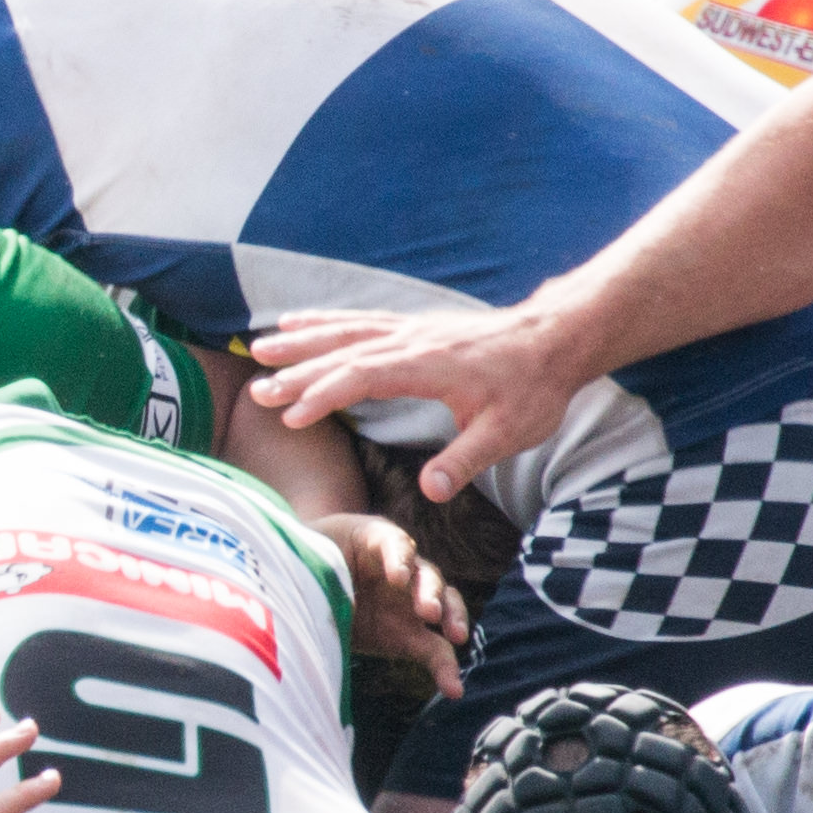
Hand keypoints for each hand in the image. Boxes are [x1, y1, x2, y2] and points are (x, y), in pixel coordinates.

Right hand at [248, 304, 583, 503]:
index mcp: (429, 366)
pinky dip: (325, 322)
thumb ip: (466, 460)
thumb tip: (432, 491)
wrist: (555, 340)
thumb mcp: (508, 434)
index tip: (292, 416)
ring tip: (259, 350)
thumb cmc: (533, 389)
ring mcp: (412, 330)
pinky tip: (298, 323)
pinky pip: (360, 321)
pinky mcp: (414, 328)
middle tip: (257, 391)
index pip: (364, 377)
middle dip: (298, 371)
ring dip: (302, 341)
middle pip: (344, 352)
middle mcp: (413, 341)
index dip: (324, 395)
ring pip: (346, 331)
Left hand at [307, 511, 468, 697]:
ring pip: (442, 605)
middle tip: (428, 611)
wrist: (311, 581)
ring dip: (451, 619)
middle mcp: (401, 569)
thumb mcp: (308, 557)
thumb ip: (317, 574)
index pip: (393, 543)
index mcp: (374, 541)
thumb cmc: (312, 558)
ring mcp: (409, 602)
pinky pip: (435, 649)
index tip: (398, 577)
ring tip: (456, 637)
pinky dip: (445, 668)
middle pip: (425, 575)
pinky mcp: (410, 634)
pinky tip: (453, 688)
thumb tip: (325, 600)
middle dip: (429, 592)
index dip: (398, 558)